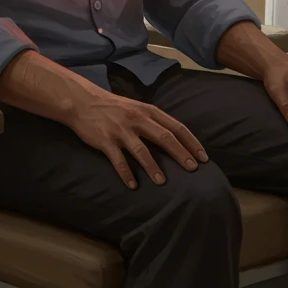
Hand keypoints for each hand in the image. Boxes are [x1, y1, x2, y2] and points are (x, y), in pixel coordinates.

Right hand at [64, 89, 208, 188]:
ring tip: (163, 182)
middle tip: (192, 169)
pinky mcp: (105, 140)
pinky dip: (126, 173)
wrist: (83, 102)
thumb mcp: (138, 108)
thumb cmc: (114, 108)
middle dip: (180, 154)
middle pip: (164, 137)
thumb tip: (176, 138)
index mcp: (148, 111)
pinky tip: (133, 185)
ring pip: (141, 150)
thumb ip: (154, 121)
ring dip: (153, 167)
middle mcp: (137, 119)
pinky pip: (118, 160)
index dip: (191, 142)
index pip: (176, 126)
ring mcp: (121, 130)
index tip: (203, 157)